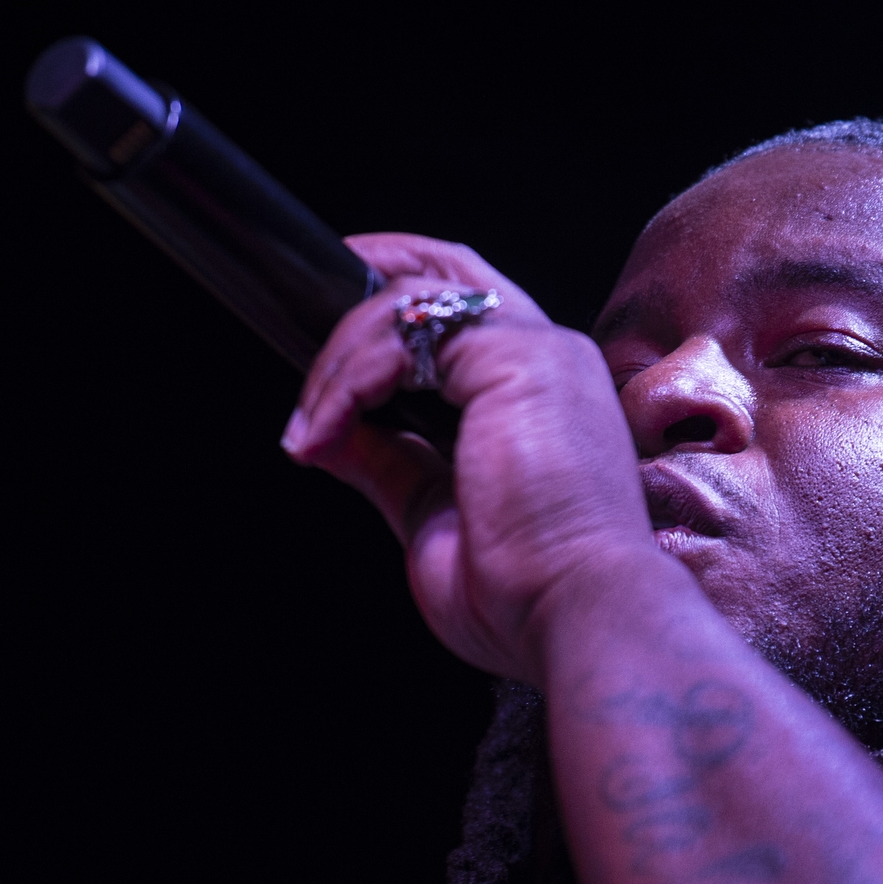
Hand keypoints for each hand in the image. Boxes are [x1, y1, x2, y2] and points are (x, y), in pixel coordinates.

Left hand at [281, 234, 662, 683]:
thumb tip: (331, 438)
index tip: (336, 336)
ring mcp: (538, 351)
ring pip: (411, 306)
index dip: (403, 301)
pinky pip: (405, 335)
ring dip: (337, 366)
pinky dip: (350, 379)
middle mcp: (550, 360)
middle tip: (304, 298)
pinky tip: (326, 429)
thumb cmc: (527, 593)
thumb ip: (390, 466)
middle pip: (451, 270)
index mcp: (545, 395)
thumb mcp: (434, 518)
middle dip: (375, 268)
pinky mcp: (516, 358)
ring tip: (310, 433)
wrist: (578, 615)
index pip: (472, 311)